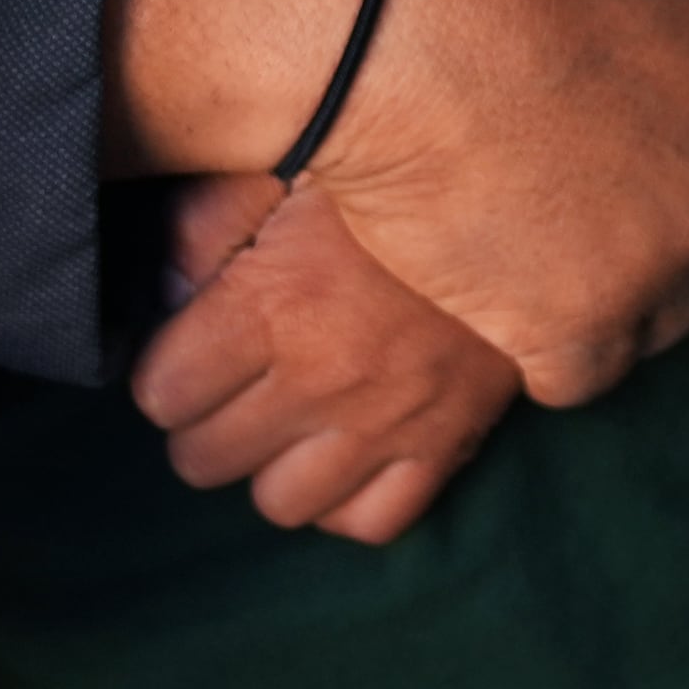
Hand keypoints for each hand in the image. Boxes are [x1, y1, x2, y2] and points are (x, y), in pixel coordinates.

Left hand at [130, 174, 518, 542]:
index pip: (162, 393)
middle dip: (203, 422)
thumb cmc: (395, 173)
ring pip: (279, 504)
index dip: (168, 370)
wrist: (527, 188)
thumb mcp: (283, 166)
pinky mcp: (448, 443)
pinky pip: (371, 522)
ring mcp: (390, 422)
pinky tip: (342, 451)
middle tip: (231, 383)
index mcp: (274, 303)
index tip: (192, 346)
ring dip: (269, 466)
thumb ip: (204, 222)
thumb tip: (161, 289)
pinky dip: (347, 499)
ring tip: (285, 419)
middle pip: (205, 459)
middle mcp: (326, 377)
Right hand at [296, 0, 688, 407]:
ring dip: (605, 298)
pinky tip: (490, 294)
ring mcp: (671, 266)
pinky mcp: (582, 331)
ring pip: (659, 321)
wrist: (388, 14)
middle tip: (578, 211)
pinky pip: (579, 374)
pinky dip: (537, 347)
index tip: (654, 162)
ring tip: (525, 247)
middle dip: (669, 240)